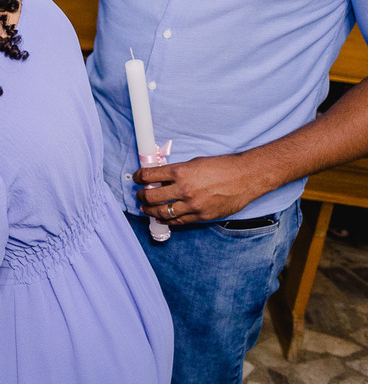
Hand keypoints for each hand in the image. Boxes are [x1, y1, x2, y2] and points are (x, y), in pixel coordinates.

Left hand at [134, 153, 264, 223]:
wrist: (246, 177)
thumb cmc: (222, 166)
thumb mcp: (195, 162)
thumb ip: (177, 171)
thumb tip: (161, 178)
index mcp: (181, 171)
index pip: (149, 175)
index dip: (139, 177)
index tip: (136, 178)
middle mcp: (184, 189)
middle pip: (152, 196)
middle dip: (141, 195)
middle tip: (139, 194)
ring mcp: (193, 205)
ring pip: (163, 212)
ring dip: (150, 210)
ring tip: (145, 208)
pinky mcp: (202, 216)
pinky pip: (179, 221)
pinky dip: (168, 220)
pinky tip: (162, 218)